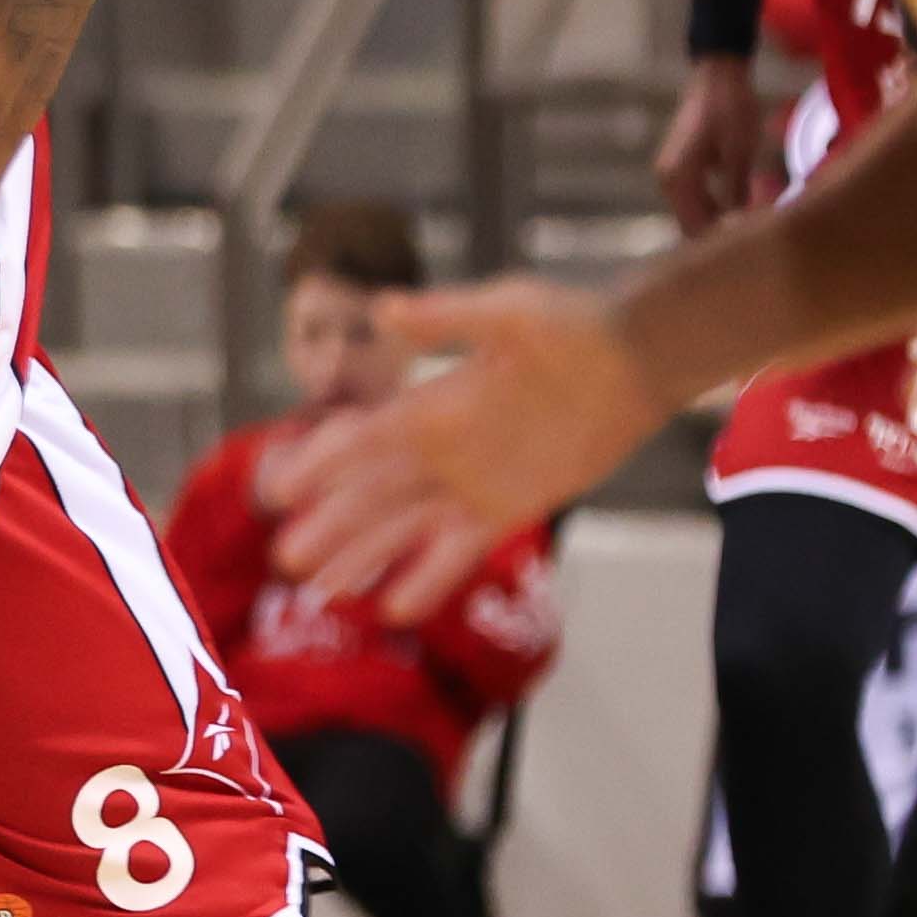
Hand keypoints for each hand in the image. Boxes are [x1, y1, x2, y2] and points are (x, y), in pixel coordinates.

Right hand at [259, 281, 659, 616]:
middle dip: (330, 527)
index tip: (281, 492)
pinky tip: (393, 608)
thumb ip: (450, 317)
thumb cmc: (574, 328)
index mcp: (427, 406)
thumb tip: (385, 307)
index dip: (319, 467)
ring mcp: (469, 483)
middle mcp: (437, 450)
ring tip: (321, 592)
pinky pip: (455, 552)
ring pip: (402, 530)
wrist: (635, 362)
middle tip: (288, 558)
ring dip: (362, 558)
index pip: (359, 443)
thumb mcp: (511, 313)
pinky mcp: (505, 509)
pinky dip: (425, 579)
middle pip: (370, 495)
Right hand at [651, 55, 776, 233]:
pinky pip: (699, 197)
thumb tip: (741, 225)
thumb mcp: (740, 151)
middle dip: (726, 229)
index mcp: (676, 179)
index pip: (695, 227)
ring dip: (724, 216)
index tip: (759, 232)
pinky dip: (720, 202)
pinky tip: (749, 196)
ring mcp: (672, 174)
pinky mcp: (682, 167)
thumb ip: (736, 191)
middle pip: (694, 223)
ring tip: (761, 209)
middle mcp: (667, 181)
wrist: (717, 74)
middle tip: (764, 222)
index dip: (726, 237)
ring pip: (697, 211)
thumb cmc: (730, 108)